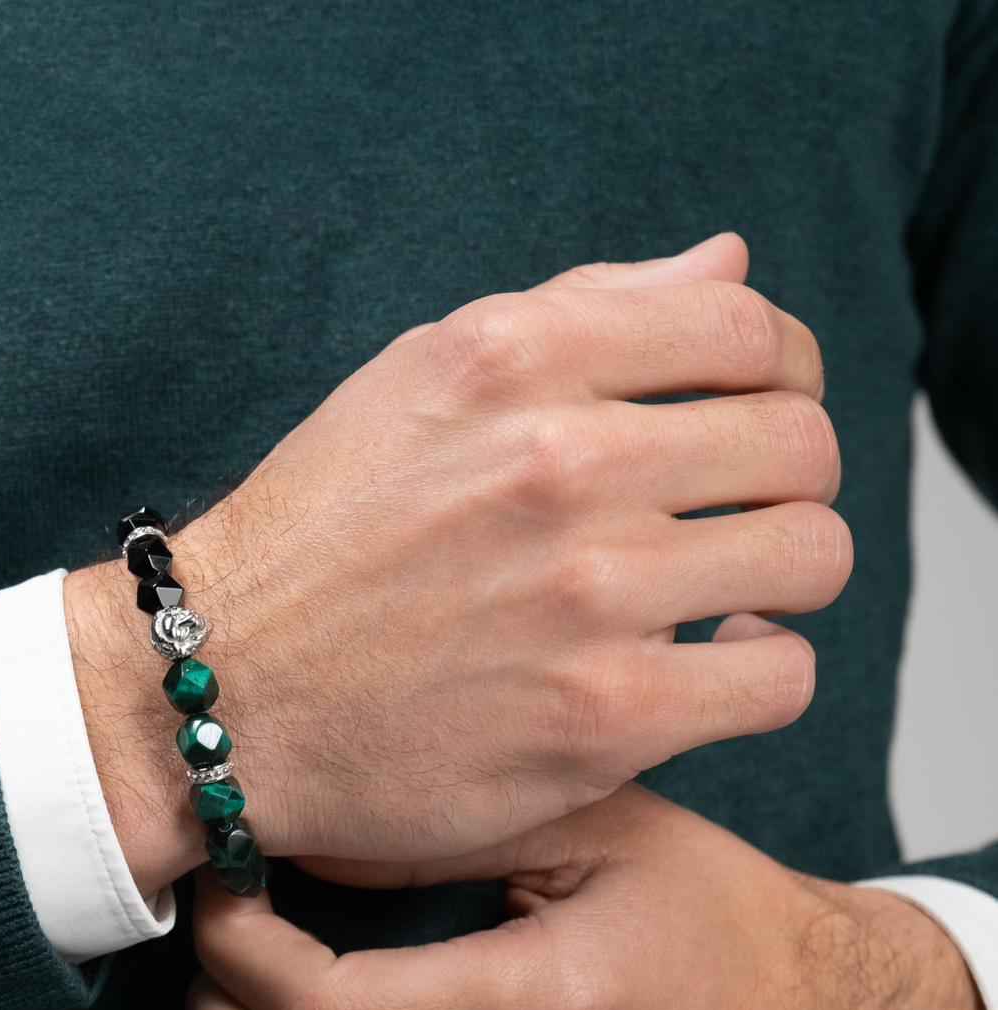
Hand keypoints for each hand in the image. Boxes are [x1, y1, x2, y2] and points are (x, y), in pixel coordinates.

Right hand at [65, 234, 849, 895]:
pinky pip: (778, 675)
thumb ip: (578, 311)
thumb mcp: (416, 382)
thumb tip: (726, 268)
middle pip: (798, 442)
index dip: (773, 378)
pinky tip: (702, 666)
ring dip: (778, 574)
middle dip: (780, 480)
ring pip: (809, 555)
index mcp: (515, 362)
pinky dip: (756, 670)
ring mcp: (587, 598)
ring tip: (719, 593)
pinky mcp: (603, 719)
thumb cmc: (313, 543)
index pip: (750, 332)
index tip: (743, 422)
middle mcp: (559, 466)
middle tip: (729, 517)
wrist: (222, 695)